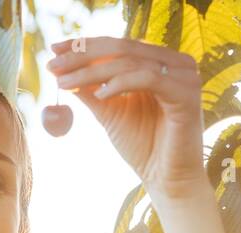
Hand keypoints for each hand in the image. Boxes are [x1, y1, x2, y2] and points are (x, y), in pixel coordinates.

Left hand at [46, 36, 207, 203]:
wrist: (166, 179)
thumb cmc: (142, 147)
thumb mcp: (110, 112)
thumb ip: (91, 89)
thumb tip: (61, 69)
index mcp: (159, 63)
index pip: (118, 44)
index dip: (85, 45)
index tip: (54, 48)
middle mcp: (175, 63)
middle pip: (123, 48)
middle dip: (84, 55)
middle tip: (54, 63)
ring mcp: (184, 76)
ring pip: (130, 62)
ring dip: (93, 71)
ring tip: (65, 83)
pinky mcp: (187, 93)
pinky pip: (148, 79)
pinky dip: (120, 83)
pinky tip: (98, 95)